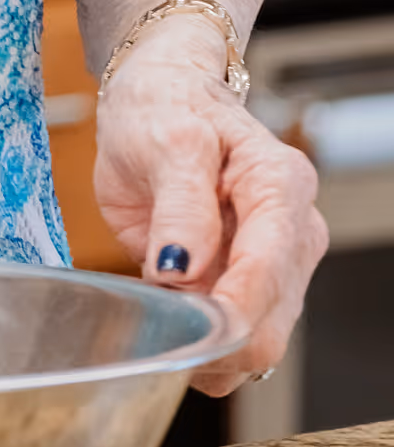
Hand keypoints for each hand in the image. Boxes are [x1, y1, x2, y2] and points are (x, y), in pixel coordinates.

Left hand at [93, 16, 325, 393]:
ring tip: (155, 312)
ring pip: (253, 348)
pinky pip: (229, 343)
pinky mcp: (248, 288)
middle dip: (213, 341)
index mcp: (281, 186)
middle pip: (268, 327)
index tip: (184, 329)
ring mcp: (274, 267)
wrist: (159, 97)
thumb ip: (180, 204)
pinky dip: (198, 346)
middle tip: (154, 325)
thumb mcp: (167, 138)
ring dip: (203, 348)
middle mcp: (292, 234)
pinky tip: (166, 317)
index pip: (268, 271)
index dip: (229, 312)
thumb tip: (180, 269)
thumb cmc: (167, 104)